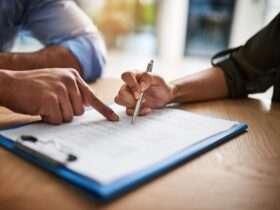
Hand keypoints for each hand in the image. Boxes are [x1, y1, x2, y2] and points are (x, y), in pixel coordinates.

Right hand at [0, 68, 118, 123]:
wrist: (10, 84)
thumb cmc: (33, 87)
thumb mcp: (56, 82)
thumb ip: (72, 92)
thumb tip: (84, 108)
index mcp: (73, 76)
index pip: (92, 96)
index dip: (104, 110)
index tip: (114, 119)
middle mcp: (69, 80)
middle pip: (80, 111)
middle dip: (66, 112)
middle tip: (51, 103)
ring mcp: (60, 89)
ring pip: (69, 117)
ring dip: (56, 116)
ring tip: (44, 104)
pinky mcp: (51, 99)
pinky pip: (57, 119)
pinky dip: (48, 118)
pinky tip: (39, 107)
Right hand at [115, 71, 173, 115]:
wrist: (166, 97)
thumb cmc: (160, 85)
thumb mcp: (157, 78)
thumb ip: (148, 78)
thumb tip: (140, 85)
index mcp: (135, 76)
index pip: (126, 76)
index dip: (131, 84)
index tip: (140, 91)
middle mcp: (129, 86)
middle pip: (121, 91)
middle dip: (131, 98)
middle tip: (141, 99)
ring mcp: (128, 96)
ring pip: (119, 100)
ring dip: (131, 104)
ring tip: (143, 103)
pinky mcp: (131, 106)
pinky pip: (128, 111)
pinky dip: (137, 112)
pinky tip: (146, 109)